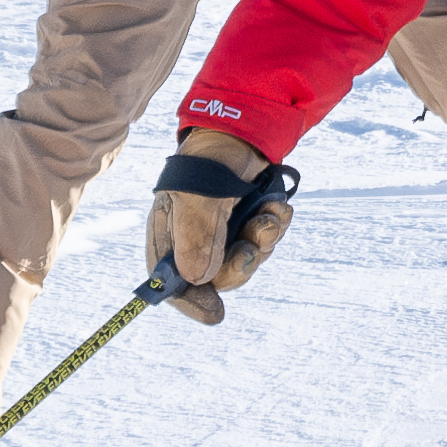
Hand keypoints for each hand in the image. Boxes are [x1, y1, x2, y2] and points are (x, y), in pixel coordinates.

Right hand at [147, 125, 299, 323]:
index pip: (171, 283)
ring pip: (246, 261)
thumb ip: (197, 235)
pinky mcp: (246, 224)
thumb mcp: (199, 197)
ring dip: (262, 240)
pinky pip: (264, 242)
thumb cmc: (210, 162)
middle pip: (216, 279)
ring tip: (268, 214)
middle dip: (240, 265)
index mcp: (169, 237)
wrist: (243, 132)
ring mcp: (222, 233)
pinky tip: (277, 208)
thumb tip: (198, 279)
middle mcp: (194, 240)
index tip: (215, 314)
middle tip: (252, 244)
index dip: (191, 302)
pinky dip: (274, 228)